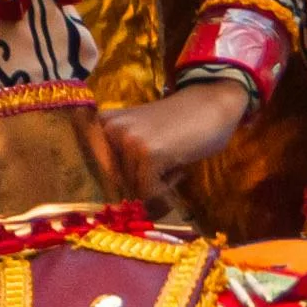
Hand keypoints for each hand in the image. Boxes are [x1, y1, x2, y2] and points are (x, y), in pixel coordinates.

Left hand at [97, 78, 253, 207]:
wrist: (213, 103)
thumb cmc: (178, 124)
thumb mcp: (139, 134)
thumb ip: (121, 157)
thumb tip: (112, 203)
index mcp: (102, 123)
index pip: (93, 169)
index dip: (113, 185)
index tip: (128, 189)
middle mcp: (108, 129)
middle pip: (115, 182)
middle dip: (140, 183)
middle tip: (162, 167)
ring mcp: (128, 140)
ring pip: (134, 188)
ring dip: (156, 184)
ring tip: (173, 160)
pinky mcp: (148, 153)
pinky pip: (149, 192)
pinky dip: (166, 190)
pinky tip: (178, 167)